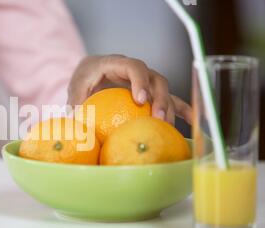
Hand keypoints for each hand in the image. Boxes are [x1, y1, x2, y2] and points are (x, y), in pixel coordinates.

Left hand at [68, 55, 191, 124]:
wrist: (89, 72)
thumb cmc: (81, 80)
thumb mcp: (74, 91)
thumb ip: (75, 105)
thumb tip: (76, 126)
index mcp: (114, 63)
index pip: (133, 66)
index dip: (140, 81)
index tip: (141, 100)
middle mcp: (134, 69)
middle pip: (154, 78)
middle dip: (159, 98)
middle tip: (157, 118)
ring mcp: (145, 79)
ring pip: (164, 89)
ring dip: (169, 107)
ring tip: (168, 128)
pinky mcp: (150, 90)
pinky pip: (169, 97)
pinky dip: (181, 108)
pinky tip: (190, 122)